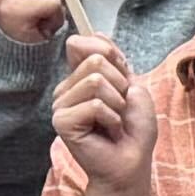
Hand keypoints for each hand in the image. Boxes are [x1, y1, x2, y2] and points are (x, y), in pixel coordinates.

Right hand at [52, 34, 150, 195]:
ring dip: (117, 104)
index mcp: (80, 77)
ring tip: (114, 121)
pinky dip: (112, 119)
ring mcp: (60, 105)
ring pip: (95, 81)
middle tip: (120, 109)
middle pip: (96, 60)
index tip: (123, 80)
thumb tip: (95, 33)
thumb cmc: (133, 129)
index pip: (85, 44)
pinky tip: (108, 132)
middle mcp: (66, 89)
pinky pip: (95, 105)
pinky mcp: (61, 122)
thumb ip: (113, 59)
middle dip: (120, 84)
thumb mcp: (132, 85)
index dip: (111, 56)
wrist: (131, 162)